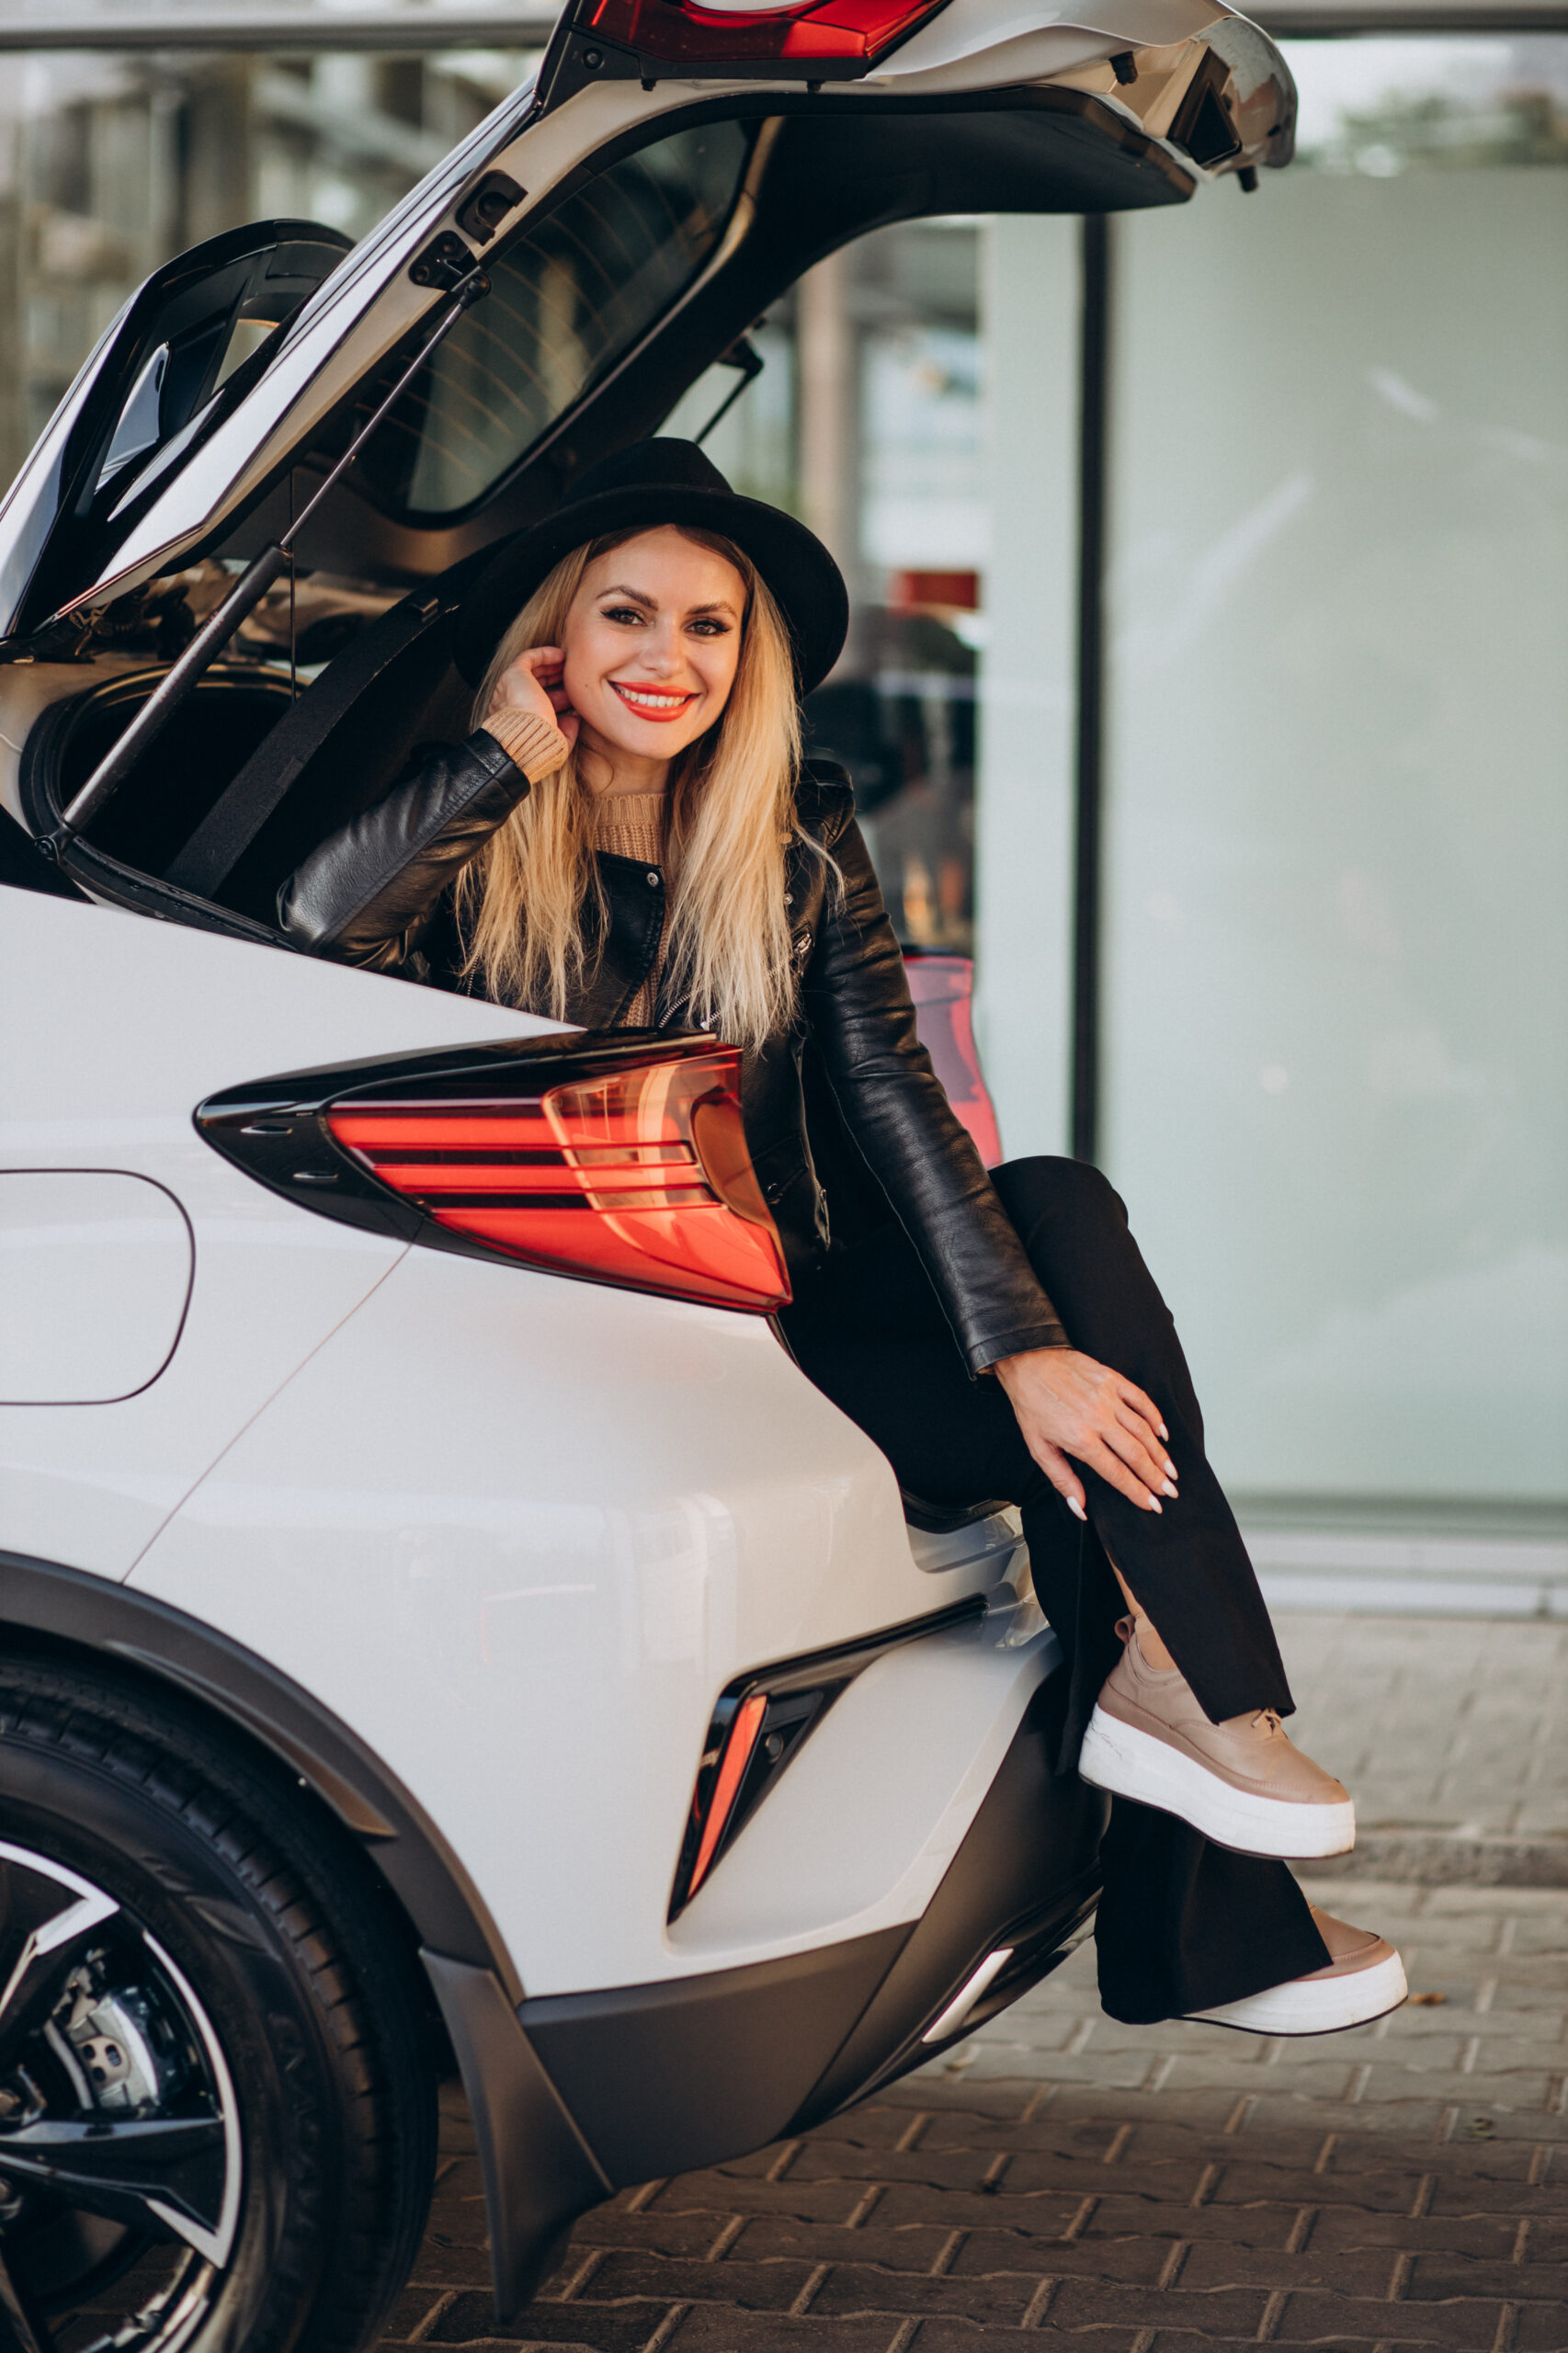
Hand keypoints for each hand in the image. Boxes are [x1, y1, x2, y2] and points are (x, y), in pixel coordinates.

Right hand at [486, 644, 578, 749]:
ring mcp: (511, 688)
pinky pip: (528, 658)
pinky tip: (561, 655)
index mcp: (522, 720)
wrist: (526, 738)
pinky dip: (545, 654)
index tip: (575, 697)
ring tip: (569, 663)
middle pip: (536, 686)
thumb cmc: (540, 746)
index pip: (540, 704)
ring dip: (551, 666)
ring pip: (531, 670)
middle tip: (574, 678)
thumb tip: (574, 718)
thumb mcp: (559, 742)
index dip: (559, 699)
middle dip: (556, 680)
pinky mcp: (513, 675)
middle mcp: (514, 703)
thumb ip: (568, 730)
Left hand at [992, 1347, 1176, 1520]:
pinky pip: (1141, 1400)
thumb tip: (1080, 1508)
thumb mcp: (1039, 1448)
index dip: (1137, 1491)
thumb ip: (1062, 1479)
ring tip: (1171, 1471)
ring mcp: (1108, 1397)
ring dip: (1160, 1453)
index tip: (1152, 1505)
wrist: (1027, 1363)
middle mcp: (1098, 1419)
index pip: (1117, 1473)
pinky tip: (1162, 1433)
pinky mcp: (1112, 1379)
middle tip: (1170, 1492)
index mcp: (1080, 1439)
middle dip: (1156, 1477)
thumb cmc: (1031, 1405)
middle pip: (1136, 1454)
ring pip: (1143, 1430)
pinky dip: (1155, 1417)